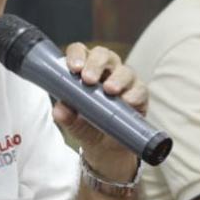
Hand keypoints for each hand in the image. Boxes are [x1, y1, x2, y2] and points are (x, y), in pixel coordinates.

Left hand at [53, 43, 145, 176]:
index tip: (74, 68)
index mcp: (85, 69)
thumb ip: (66, 116)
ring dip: (117, 78)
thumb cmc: (87, 126)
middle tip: (88, 79)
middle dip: (96, 64)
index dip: (77, 55)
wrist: (106, 148)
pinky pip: (140, 89)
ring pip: (124, 70)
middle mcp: (106, 70)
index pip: (80, 51)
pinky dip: (133, 94)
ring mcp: (124, 81)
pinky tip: (127, 101)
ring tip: (109, 91)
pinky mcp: (139, 94)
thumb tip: (59, 110)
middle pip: (103, 55)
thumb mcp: (73, 123)